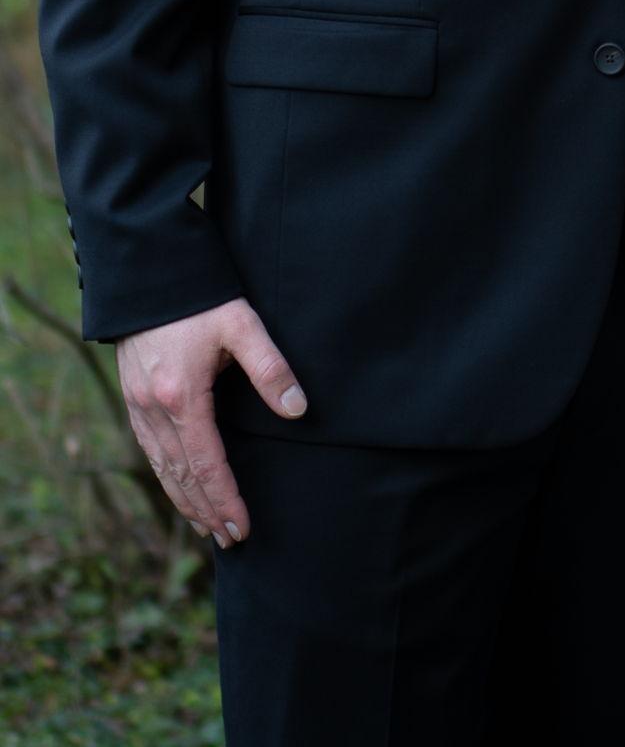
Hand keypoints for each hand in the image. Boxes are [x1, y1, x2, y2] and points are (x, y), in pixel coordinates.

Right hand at [117, 297, 306, 547]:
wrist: (150, 276)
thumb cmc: (201, 299)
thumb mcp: (242, 325)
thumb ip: (271, 367)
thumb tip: (298, 409)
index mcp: (181, 398)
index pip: (208, 464)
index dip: (225, 499)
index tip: (243, 527)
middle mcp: (154, 411)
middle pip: (183, 475)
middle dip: (207, 510)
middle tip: (232, 538)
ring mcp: (138, 408)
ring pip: (163, 468)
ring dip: (185, 500)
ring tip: (208, 526)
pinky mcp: (134, 400)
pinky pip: (151, 451)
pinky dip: (168, 477)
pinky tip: (180, 487)